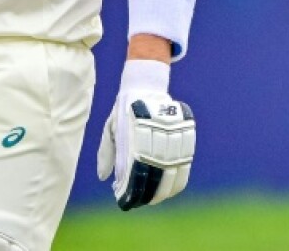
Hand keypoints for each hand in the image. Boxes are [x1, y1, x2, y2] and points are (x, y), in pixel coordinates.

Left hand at [96, 59, 195, 210]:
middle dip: (148, 194)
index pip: (135, 174)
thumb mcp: (110, 129)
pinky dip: (178, 180)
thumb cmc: (124, 111)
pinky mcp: (185, 137)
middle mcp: (155, 140)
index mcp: (134, 138)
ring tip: (155, 198)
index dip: (132, 191)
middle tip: (140, 202)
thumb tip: (103, 178)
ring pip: (172, 174)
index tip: (126, 200)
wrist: (146, 87)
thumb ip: (107, 153)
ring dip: (164, 191)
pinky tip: (171, 188)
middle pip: (155, 178)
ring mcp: (172, 138)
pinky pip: (185, 165)